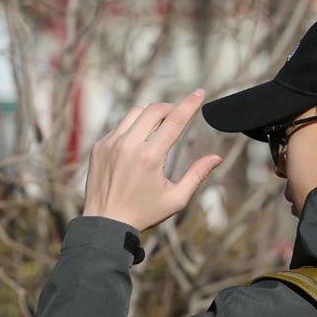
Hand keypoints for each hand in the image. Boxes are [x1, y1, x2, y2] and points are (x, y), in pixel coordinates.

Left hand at [83, 89, 222, 233]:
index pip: (175, 121)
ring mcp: (110, 143)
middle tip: (179, 114)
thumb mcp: (176, 199)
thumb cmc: (145, 213)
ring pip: (135, 113)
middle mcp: (129, 145)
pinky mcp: (99, 145)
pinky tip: (139, 143)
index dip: (189, 104)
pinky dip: (133, 128)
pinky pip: (119, 126)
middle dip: (170, 108)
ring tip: (159, 127)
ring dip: (151, 115)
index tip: (200, 93)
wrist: (106, 223)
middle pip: (154, 110)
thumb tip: (217, 158)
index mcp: (150, 157)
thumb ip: (197, 175)